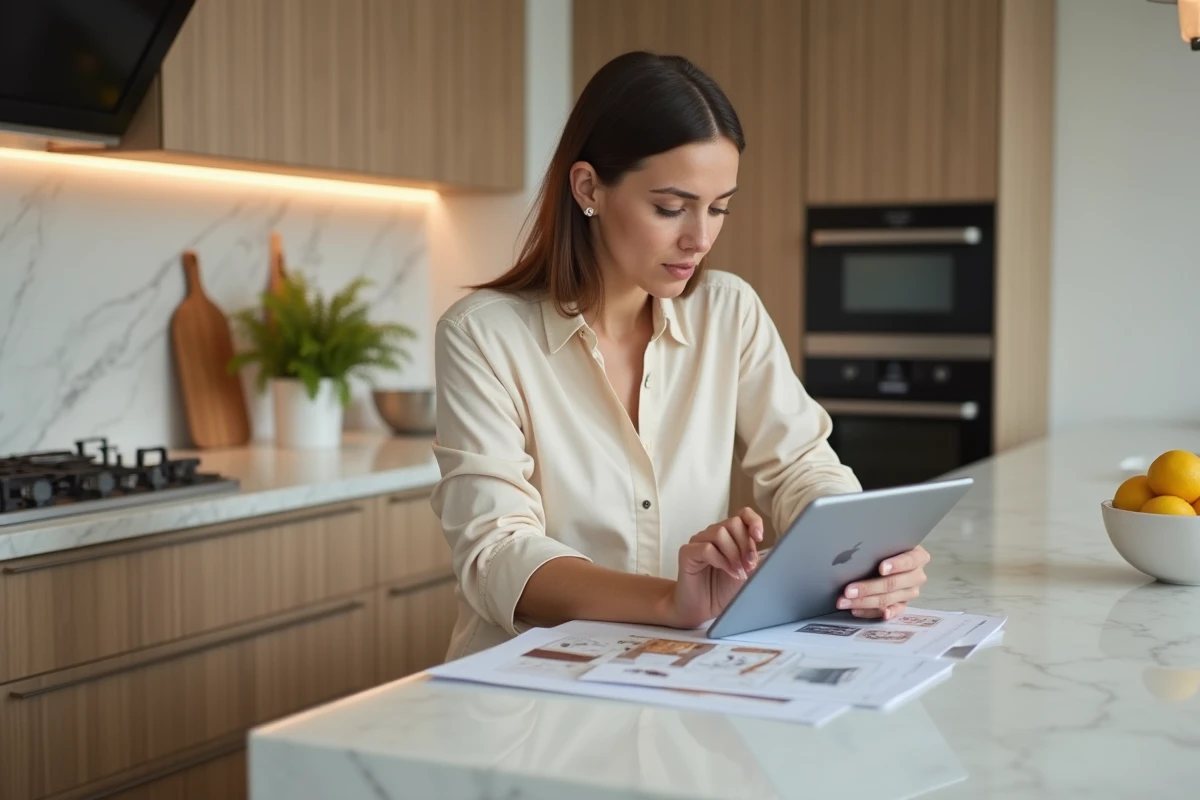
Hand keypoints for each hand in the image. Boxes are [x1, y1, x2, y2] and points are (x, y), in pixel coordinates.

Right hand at [663, 508, 763, 628]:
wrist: (701, 609)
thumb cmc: (723, 591)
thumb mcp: (747, 574)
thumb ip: (755, 560)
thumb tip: (772, 552)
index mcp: (730, 536)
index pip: (743, 515)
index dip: (753, 521)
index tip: (759, 537)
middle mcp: (713, 534)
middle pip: (732, 523)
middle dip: (746, 544)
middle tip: (749, 565)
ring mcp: (698, 541)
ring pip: (719, 533)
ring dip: (734, 553)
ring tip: (738, 572)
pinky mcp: (687, 552)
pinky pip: (706, 548)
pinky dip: (721, 560)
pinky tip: (728, 572)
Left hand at [836, 545, 929, 620]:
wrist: (895, 556)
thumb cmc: (887, 546)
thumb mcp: (888, 541)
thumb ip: (879, 544)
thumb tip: (854, 547)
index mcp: (918, 557)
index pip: (909, 561)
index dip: (896, 565)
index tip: (881, 568)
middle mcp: (917, 576)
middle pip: (893, 584)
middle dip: (868, 588)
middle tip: (848, 590)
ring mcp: (910, 592)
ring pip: (887, 599)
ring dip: (863, 602)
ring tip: (844, 601)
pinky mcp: (902, 605)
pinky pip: (886, 612)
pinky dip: (871, 612)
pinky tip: (858, 611)